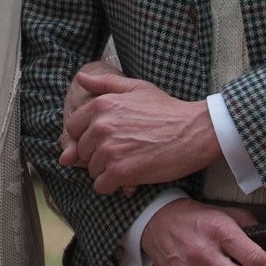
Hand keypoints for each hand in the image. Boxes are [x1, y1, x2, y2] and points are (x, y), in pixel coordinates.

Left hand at [60, 64, 218, 192]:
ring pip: (91, 170)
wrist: (194, 131)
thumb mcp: (136, 88)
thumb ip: (104, 84)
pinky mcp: (120, 171)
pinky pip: (102, 186)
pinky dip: (114, 186)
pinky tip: (130, 179)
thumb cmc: (167, 110)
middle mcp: (100, 126)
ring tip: (129, 164)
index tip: (105, 142)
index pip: (72, 130)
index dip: (86, 138)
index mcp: (100, 105)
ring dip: (107, 172)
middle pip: (81, 152)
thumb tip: (80, 79)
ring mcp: (109, 149)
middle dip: (97, 156)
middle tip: (122, 154)